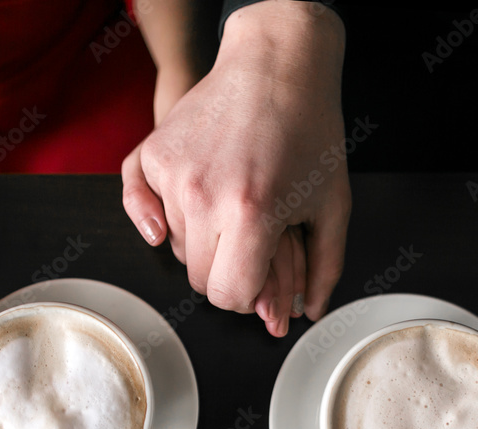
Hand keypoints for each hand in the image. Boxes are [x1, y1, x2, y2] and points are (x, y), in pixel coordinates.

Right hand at [122, 0, 349, 332]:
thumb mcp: (332, 204)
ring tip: (232, 208)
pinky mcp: (153, 155)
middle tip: (250, 246)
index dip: (249, 296)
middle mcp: (205, 197)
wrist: (277, 65)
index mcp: (253, 214)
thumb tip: (308, 313)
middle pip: (199, 279)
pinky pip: (145, 212)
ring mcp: (173, 174)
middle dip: (226, 272)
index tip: (260, 278)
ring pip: (176, 247)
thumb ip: (323, 267)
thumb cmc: (310, 131)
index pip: (229, 296)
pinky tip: (169, 221)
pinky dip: (156, 220)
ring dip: (202, 240)